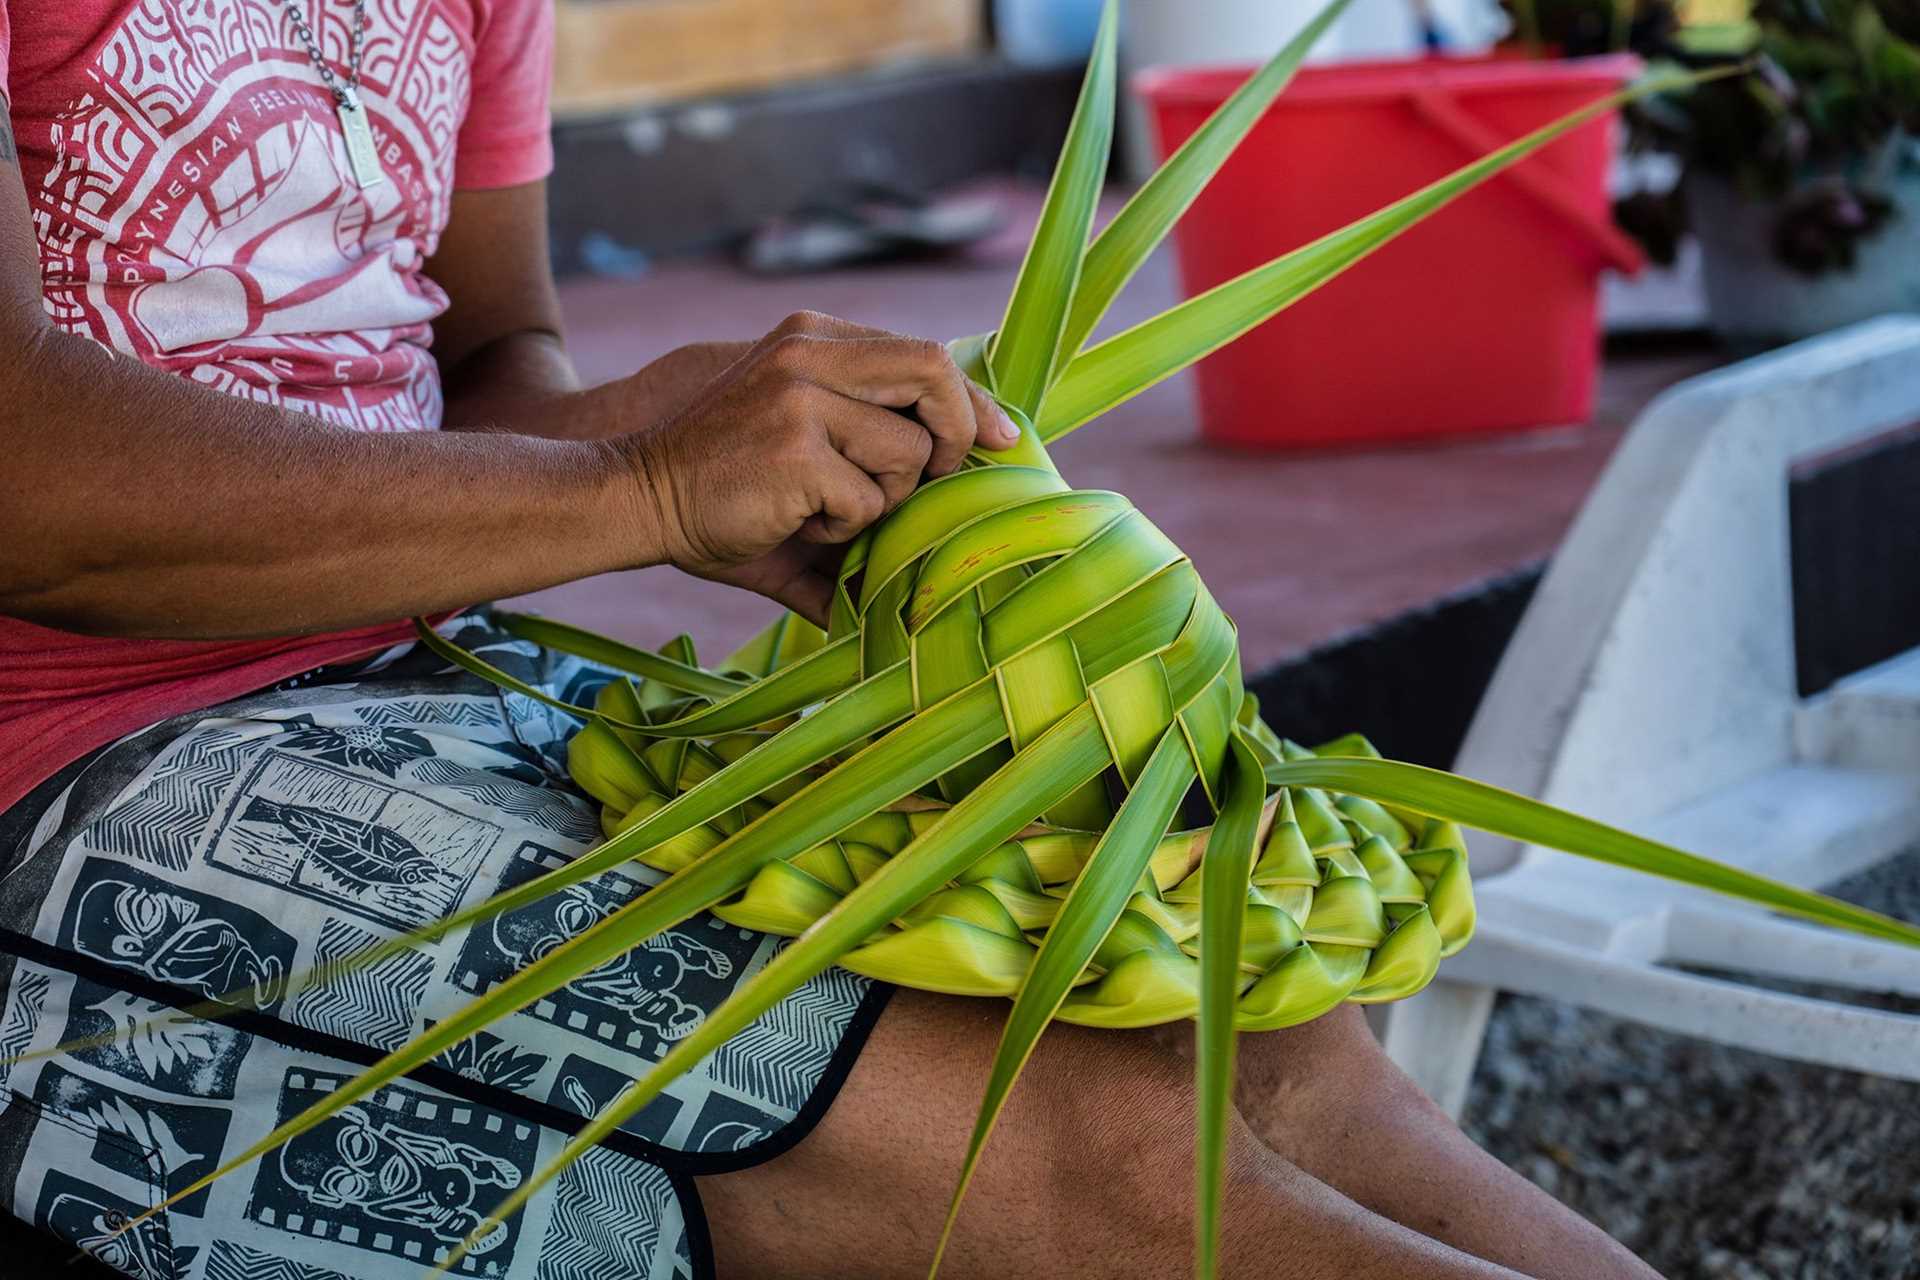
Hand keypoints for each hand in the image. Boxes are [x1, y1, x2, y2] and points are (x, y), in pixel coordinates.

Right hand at [622, 311, 1020, 622]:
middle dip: (954, 436)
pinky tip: (797, 520)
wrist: (639, 498)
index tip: (1002, 437)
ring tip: (826, 505)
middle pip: (934, 372)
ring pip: (907, 454)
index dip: (972, 399)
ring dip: (881, 499)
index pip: (924, 354)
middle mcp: (809, 351)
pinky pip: (869, 499)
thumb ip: (871, 436)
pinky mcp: (796, 449)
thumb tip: (954, 482)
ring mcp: (801, 396)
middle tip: (932, 482)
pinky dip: (844, 527)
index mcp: (815, 336)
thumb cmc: (726, 481)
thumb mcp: (803, 433)